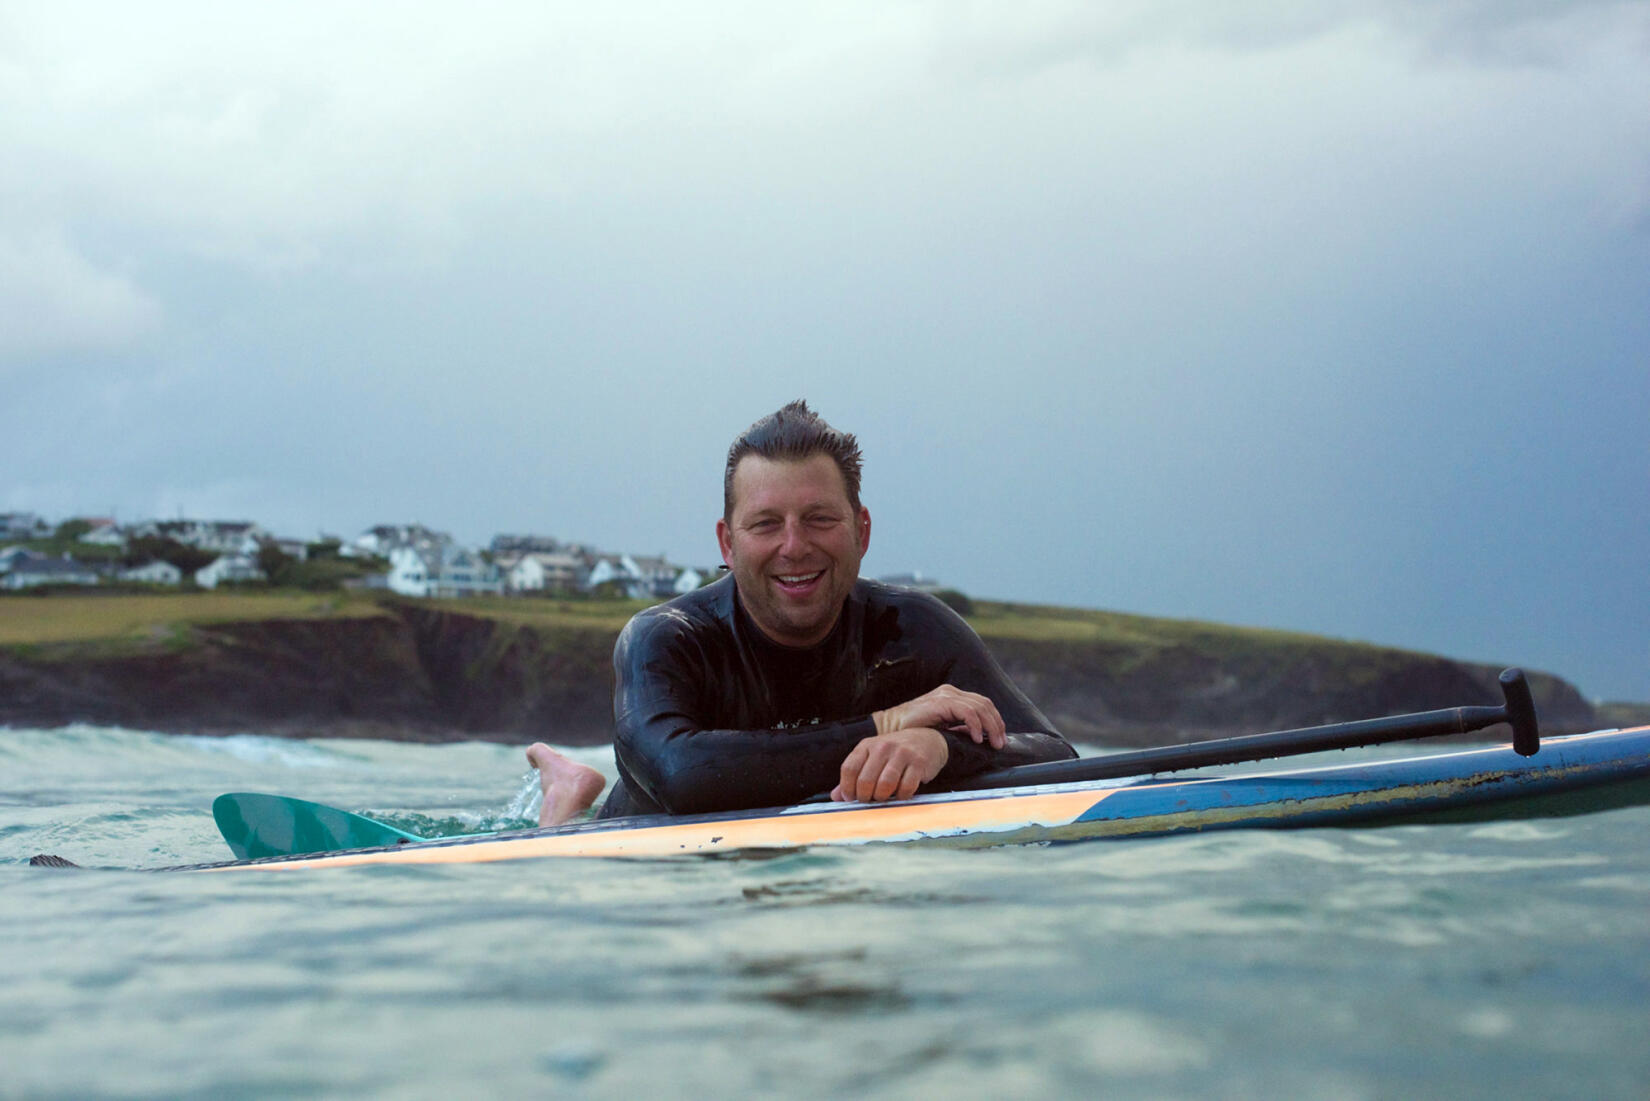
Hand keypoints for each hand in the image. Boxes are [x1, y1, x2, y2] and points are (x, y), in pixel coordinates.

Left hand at [831, 728, 948, 802]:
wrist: (927, 740)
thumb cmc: (896, 752)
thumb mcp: (872, 757)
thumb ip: (854, 775)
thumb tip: (837, 796)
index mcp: (868, 745)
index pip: (849, 768)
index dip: (847, 788)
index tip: (850, 798)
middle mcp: (883, 747)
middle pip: (865, 780)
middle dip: (865, 796)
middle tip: (869, 800)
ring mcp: (902, 754)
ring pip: (885, 785)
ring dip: (882, 797)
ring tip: (884, 797)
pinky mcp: (918, 763)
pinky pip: (906, 787)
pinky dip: (902, 796)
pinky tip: (901, 793)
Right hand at [873, 684, 1006, 748]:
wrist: (888, 728)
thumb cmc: (911, 732)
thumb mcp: (940, 728)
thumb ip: (956, 729)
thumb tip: (977, 739)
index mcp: (952, 696)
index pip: (982, 704)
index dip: (995, 721)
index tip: (1000, 739)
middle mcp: (951, 692)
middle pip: (985, 704)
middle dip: (997, 724)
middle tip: (1001, 744)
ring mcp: (946, 695)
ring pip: (980, 707)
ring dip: (991, 726)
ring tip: (994, 743)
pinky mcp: (940, 702)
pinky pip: (967, 712)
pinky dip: (976, 725)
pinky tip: (977, 738)